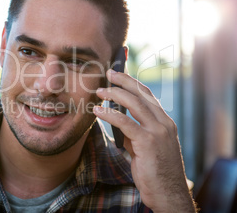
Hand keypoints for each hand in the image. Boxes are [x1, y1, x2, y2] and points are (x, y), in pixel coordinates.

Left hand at [93, 69, 195, 211]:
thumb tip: (119, 122)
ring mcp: (158, 132)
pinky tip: (98, 111)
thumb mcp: (145, 148)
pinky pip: (125, 123)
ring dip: (115, 94)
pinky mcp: (148, 142)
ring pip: (135, 104)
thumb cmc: (156, 172)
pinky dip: (110, 114)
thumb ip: (135, 133)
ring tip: (99, 91)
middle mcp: (164, 123)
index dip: (132, 83)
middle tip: (108, 74)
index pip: (148, 96)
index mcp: (165, 123)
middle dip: (123, 81)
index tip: (118, 75)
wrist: (168, 193)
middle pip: (142, 94)